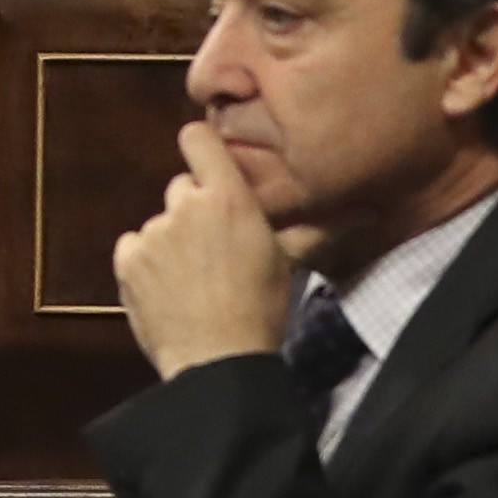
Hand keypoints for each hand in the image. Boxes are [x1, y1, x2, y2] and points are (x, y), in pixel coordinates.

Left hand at [113, 122, 308, 379]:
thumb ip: (315, 228)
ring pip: (160, 223)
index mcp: (227, 197)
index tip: (209, 164)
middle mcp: (184, 205)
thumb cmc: (261, 308)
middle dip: (195, 210)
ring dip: (172, 242)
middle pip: (181, 188)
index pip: (196, 138)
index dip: (200, 147)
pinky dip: (146, 264)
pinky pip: (134, 248)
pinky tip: (169, 289)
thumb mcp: (289, 262)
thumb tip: (370, 211)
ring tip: (195, 279)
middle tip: (215, 246)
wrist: (218, 359)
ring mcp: (152, 232)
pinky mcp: (127, 259)